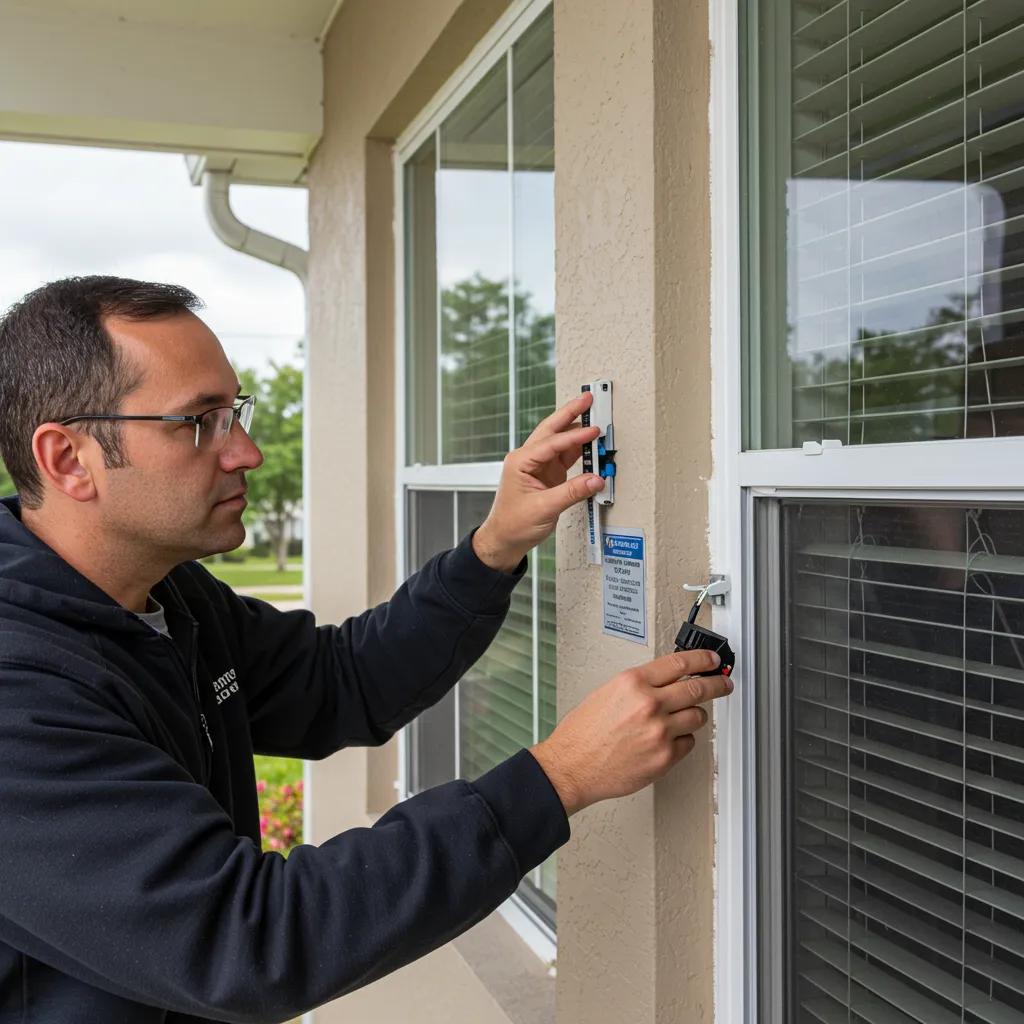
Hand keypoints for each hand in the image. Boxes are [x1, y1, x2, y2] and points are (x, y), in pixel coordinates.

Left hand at [472, 392, 604, 571]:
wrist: (504, 539)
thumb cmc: (513, 524)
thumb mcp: (544, 508)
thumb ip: (572, 492)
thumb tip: (595, 479)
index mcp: (520, 461)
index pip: (552, 443)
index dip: (575, 436)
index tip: (593, 431)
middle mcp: (528, 459)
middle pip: (552, 429)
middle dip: (570, 413)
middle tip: (587, 399)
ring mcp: (538, 466)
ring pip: (559, 441)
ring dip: (576, 430)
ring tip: (593, 418)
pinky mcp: (548, 475)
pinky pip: (565, 456)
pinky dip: (578, 450)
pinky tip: (590, 444)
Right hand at [529, 649, 732, 815]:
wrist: (572, 766)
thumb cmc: (583, 733)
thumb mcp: (607, 693)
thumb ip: (639, 686)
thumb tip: (665, 682)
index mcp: (632, 683)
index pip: (679, 663)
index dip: (702, 659)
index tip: (712, 660)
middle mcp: (649, 704)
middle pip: (697, 688)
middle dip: (716, 684)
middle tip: (724, 683)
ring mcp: (659, 731)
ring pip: (697, 716)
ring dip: (694, 715)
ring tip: (684, 717)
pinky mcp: (664, 757)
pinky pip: (688, 743)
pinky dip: (683, 739)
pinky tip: (669, 739)